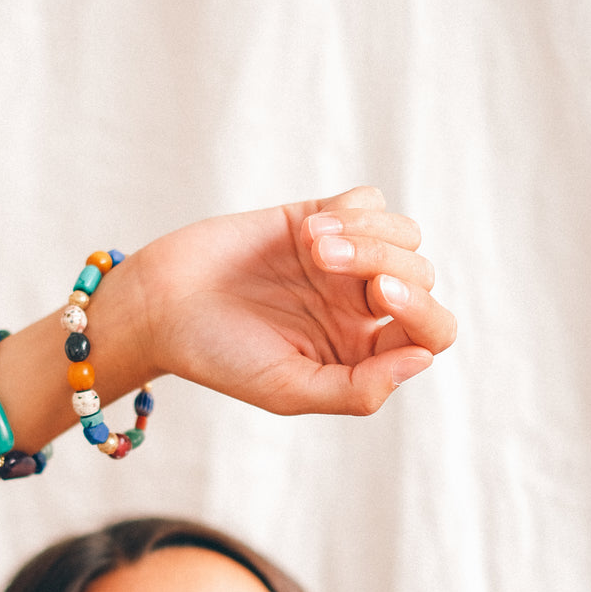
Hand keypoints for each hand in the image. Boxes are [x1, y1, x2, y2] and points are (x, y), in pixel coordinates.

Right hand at [130, 186, 455, 415]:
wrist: (161, 304)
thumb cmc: (219, 356)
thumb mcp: (288, 390)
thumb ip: (359, 389)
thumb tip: (420, 358)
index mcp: (363, 354)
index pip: (429, 332)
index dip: (421, 311)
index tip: (379, 295)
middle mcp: (361, 308)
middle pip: (419, 275)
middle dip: (380, 261)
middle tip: (322, 261)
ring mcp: (344, 263)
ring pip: (403, 235)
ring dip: (366, 234)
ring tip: (312, 245)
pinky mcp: (319, 220)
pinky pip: (370, 201)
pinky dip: (351, 210)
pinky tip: (306, 230)